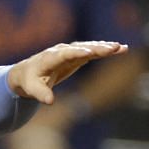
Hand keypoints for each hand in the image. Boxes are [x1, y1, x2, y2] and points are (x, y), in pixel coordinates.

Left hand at [6, 41, 127, 105]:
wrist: (27, 73)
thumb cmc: (28, 81)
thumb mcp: (31, 89)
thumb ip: (41, 94)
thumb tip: (50, 101)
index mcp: (50, 58)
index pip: (65, 54)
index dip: (78, 52)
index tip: (90, 52)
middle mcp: (62, 51)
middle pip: (82, 48)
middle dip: (97, 48)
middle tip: (114, 47)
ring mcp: (71, 51)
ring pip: (90, 47)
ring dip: (105, 47)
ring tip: (121, 48)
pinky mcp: (77, 55)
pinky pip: (93, 51)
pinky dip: (105, 50)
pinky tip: (120, 49)